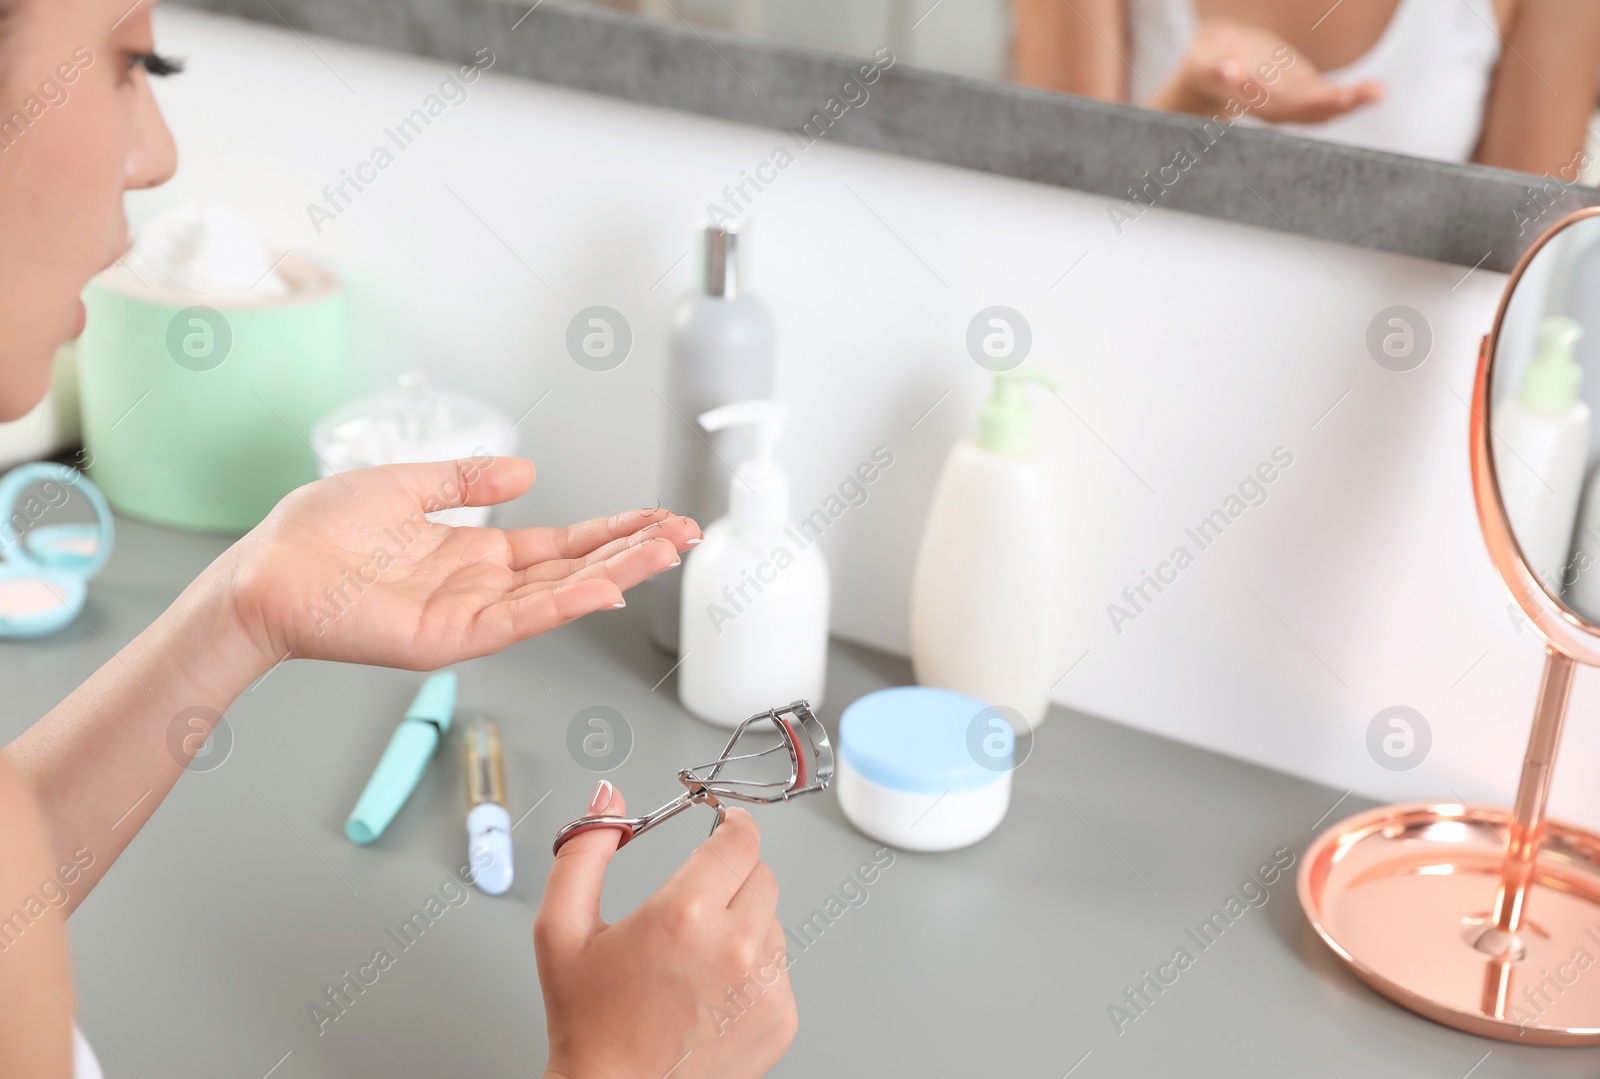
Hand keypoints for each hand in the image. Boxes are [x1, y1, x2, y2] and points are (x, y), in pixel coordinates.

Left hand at [220, 456, 700, 669]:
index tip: (660, 518)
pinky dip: (564, 606)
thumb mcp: (404, 486)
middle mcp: (483, 588)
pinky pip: (518, 621)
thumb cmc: (316, 533)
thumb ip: (466, 480)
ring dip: (617, 574)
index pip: (562, 545)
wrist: (264, 572)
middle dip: (635, 551)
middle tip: (687, 533)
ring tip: (667, 551)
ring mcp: (471, 617)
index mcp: (475, 554)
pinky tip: (606, 588)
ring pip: (560, 595)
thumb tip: (526, 472)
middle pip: (577, 570)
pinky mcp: (449, 639)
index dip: (613, 531)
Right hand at [536, 784, 796, 1078]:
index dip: (732, 826)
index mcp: (683, 916)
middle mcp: (734, 948)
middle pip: (761, 875)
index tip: (725, 826)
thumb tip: (608, 800)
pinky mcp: (780, 1018)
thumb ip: (585, 852)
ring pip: (772, 922)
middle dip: (732, 877)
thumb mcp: (561, 929)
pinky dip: (753, 972)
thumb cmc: (588, 1024)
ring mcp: (764, 987)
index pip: (741, 839)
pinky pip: (779, 969)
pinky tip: (711, 993)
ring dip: (744, 925)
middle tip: (695, 905)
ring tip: (694, 961)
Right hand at [1155, 20, 1382, 124]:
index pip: (1278, 103)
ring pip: (1320, 108)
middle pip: (1304, 109)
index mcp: (1249, 98)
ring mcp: (1288, 100)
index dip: (1305, 101)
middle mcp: (1271, 105)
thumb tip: (1229, 71)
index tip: (1334, 95)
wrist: (1211, 65)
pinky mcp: (1300, 92)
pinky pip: (1326, 98)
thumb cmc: (1205, 59)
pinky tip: (1374, 91)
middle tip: (1362, 95)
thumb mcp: (1203, 57)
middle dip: (1332, 103)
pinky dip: (1351, 96)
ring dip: (1349, 103)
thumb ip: (1212, 66)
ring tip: (1376, 93)